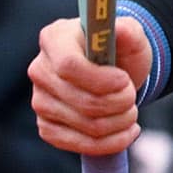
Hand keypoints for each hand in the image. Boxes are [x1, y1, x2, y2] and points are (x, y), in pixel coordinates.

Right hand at [28, 15, 149, 155]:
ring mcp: (40, 101)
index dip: (100, 79)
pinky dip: (109, 142)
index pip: (69, 66)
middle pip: (81, 100)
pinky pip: (78, 144)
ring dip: (119, 122)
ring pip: (85, 125)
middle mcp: (40, 70)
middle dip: (118, 102)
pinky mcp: (46, 126)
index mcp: (55, 38)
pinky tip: (125, 130)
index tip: (124, 80)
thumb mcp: (130, 34)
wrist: (113, 71)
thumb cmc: (119, 49)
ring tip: (131, 110)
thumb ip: (128, 30)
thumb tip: (122, 29)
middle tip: (132, 96)